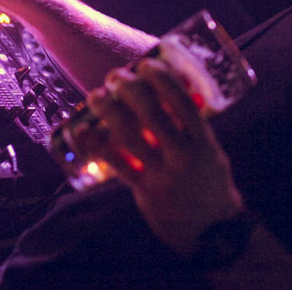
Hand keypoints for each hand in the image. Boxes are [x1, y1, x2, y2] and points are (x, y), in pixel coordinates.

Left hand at [79, 58, 243, 254]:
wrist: (210, 228)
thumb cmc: (208, 180)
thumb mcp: (210, 149)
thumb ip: (192, 125)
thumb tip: (171, 93)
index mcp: (202, 140)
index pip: (181, 102)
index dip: (162, 79)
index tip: (146, 64)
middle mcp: (182, 154)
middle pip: (152, 113)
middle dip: (130, 89)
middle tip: (116, 75)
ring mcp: (162, 173)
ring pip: (129, 135)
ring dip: (109, 111)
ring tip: (95, 95)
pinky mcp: (144, 189)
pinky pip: (116, 163)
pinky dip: (96, 144)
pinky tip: (81, 129)